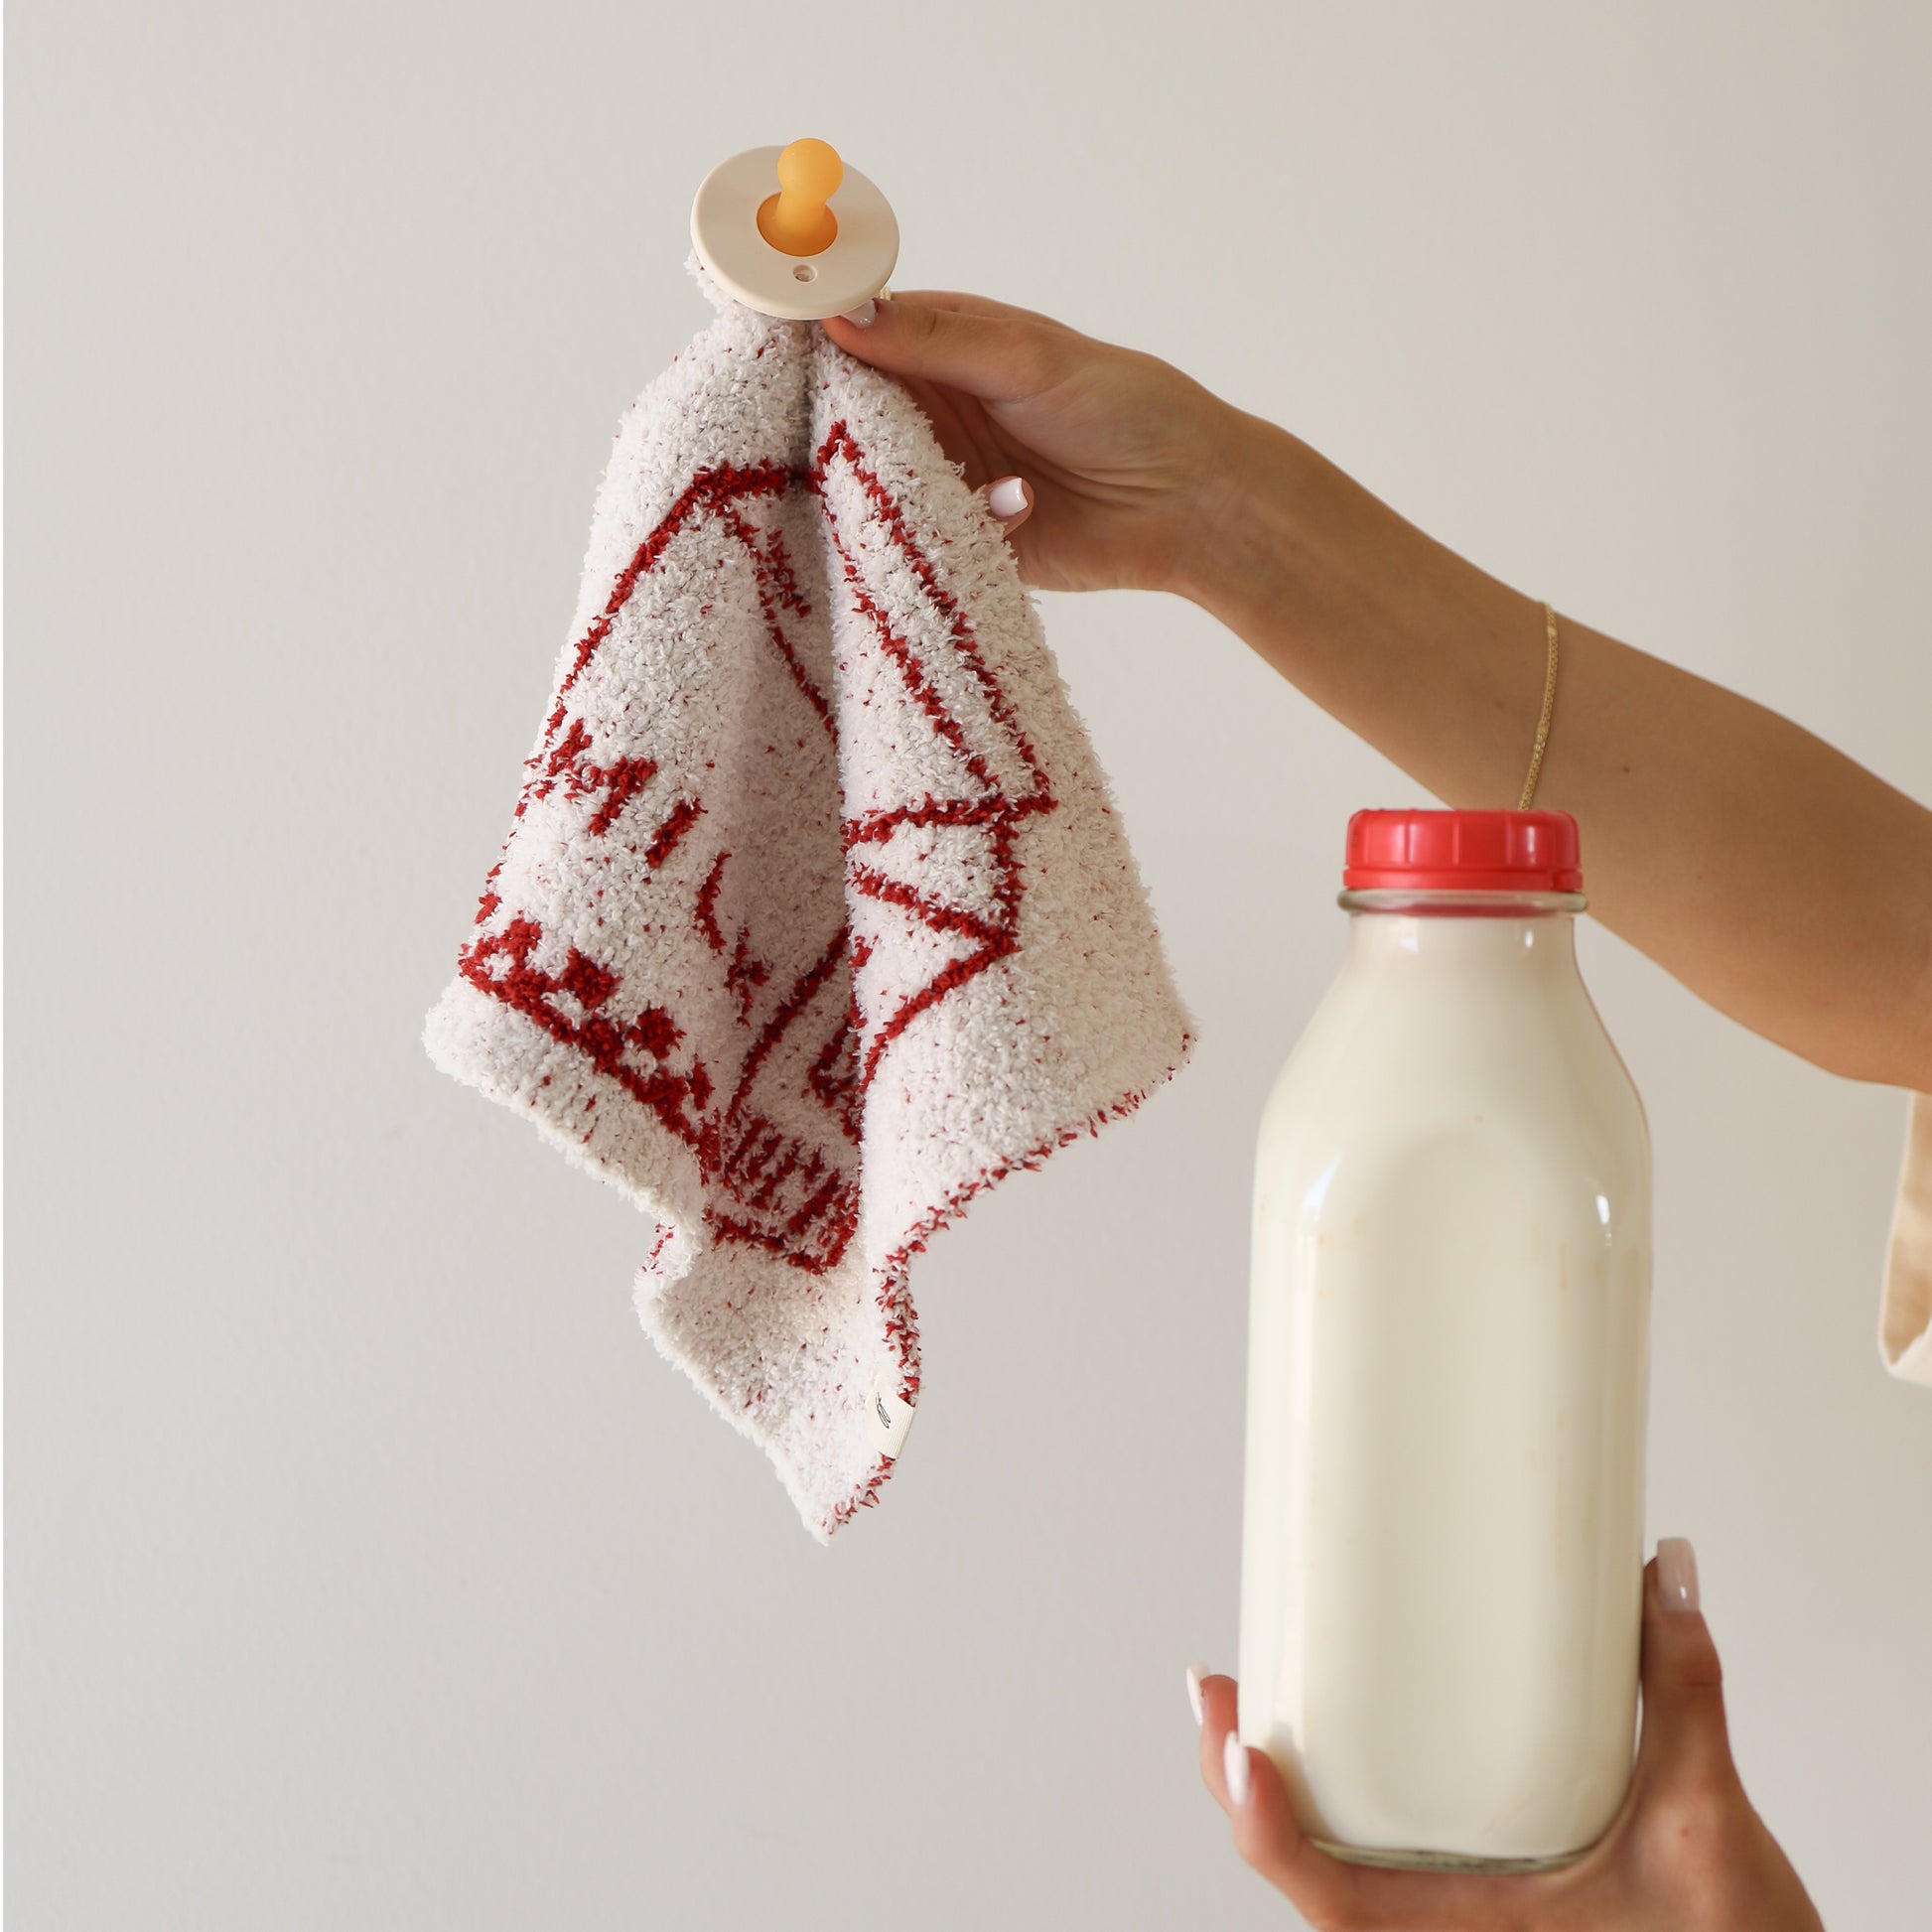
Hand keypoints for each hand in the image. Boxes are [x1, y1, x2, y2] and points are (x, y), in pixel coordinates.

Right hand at [820, 291, 1240, 599]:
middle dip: (829, 431)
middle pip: (844, 419)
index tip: (766, 356)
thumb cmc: (1128, 409)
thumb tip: (840, 316)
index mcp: (941, 348)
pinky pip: (920, 543)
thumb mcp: (1028, 358)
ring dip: (890, 491)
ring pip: (874, 489)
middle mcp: (932, 413)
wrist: (1191, 506)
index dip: (808, 344)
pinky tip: (1011, 508)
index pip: (849, 337)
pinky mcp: (962, 541)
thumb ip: (935, 341)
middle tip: (825, 436)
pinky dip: (945, 531)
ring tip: (928, 478)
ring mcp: (943, 480)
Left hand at [1190, 1540, 1824, 1929]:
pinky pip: (1383, 1865)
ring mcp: (1461, 1924)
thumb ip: (1682, 1691)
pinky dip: (1338, 1809)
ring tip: (1246, 1706)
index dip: (1262, 1823)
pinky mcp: (1485, 1907)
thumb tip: (1665, 1572)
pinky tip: (1333, 1749)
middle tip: (1215, 1686)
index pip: (1328, 1897)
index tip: (1236, 1740)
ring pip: (1335, 1870)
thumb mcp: (1707, 1822)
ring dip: (1278, 1797)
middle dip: (1241, 1782)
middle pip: (1304, 1871)